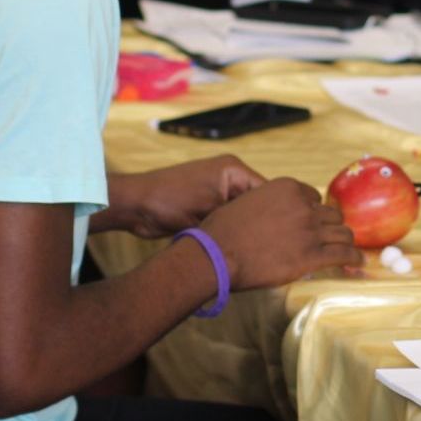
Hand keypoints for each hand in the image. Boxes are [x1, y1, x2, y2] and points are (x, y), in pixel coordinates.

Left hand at [110, 156, 263, 238]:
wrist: (135, 206)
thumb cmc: (169, 200)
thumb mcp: (209, 209)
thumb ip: (238, 218)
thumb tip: (262, 233)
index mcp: (234, 169)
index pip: (268, 191)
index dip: (276, 212)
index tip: (284, 235)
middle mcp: (230, 178)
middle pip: (258, 203)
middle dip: (262, 223)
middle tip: (272, 247)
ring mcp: (218, 192)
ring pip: (243, 214)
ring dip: (246, 229)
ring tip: (258, 250)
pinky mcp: (208, 206)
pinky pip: (229, 219)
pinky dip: (232, 231)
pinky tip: (239, 248)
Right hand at [199, 178, 360, 289]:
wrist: (216, 254)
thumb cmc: (223, 230)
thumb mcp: (248, 201)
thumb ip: (269, 202)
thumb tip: (277, 212)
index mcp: (288, 188)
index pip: (315, 197)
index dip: (315, 211)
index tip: (316, 222)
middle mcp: (303, 206)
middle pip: (332, 215)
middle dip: (331, 226)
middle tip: (331, 237)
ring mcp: (310, 231)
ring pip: (343, 233)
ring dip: (346, 242)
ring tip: (349, 249)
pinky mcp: (312, 256)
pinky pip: (344, 255)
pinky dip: (353, 258)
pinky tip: (357, 262)